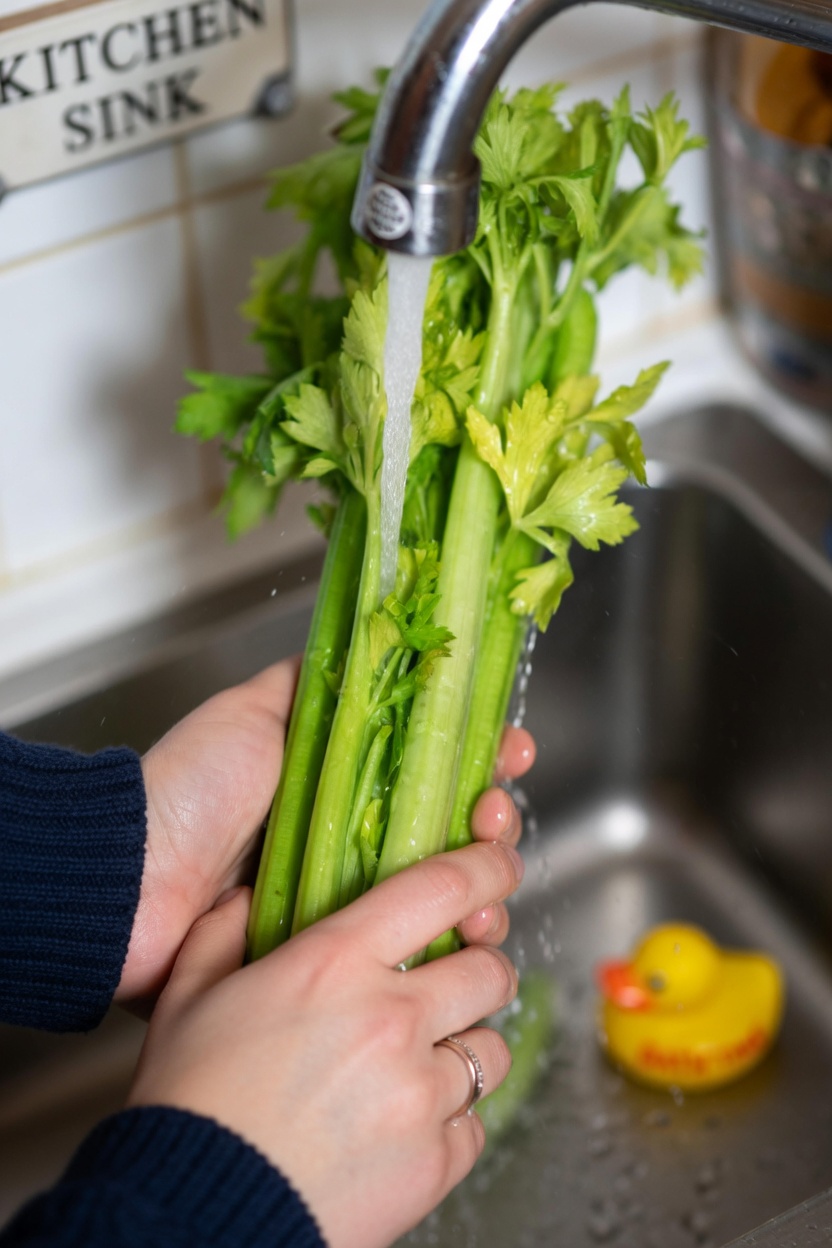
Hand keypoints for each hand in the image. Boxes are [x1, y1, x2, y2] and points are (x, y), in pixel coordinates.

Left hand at [118, 659, 535, 1008]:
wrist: (130, 880)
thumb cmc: (186, 790)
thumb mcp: (252, 710)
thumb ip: (313, 682)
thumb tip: (368, 637)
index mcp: (341, 780)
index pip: (431, 767)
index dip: (479, 757)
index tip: (509, 751)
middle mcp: (351, 838)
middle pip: (451, 832)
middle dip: (493, 822)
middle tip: (491, 818)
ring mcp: (346, 898)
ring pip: (445, 893)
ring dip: (487, 885)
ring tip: (488, 883)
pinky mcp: (336, 952)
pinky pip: (412, 946)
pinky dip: (455, 939)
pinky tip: (473, 929)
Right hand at [128, 841, 524, 1247]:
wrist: (193, 1219)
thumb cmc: (187, 1104)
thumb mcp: (186, 996)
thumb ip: (222, 932)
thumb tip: (247, 898)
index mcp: (335, 963)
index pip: (443, 889)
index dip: (488, 868)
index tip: (500, 866)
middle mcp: (392, 1018)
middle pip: (490, 970)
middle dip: (483, 967)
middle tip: (459, 980)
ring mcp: (420, 1093)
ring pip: (491, 1050)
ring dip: (466, 1047)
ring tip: (423, 1062)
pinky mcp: (434, 1162)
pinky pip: (474, 1124)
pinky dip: (450, 1120)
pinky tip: (405, 1123)